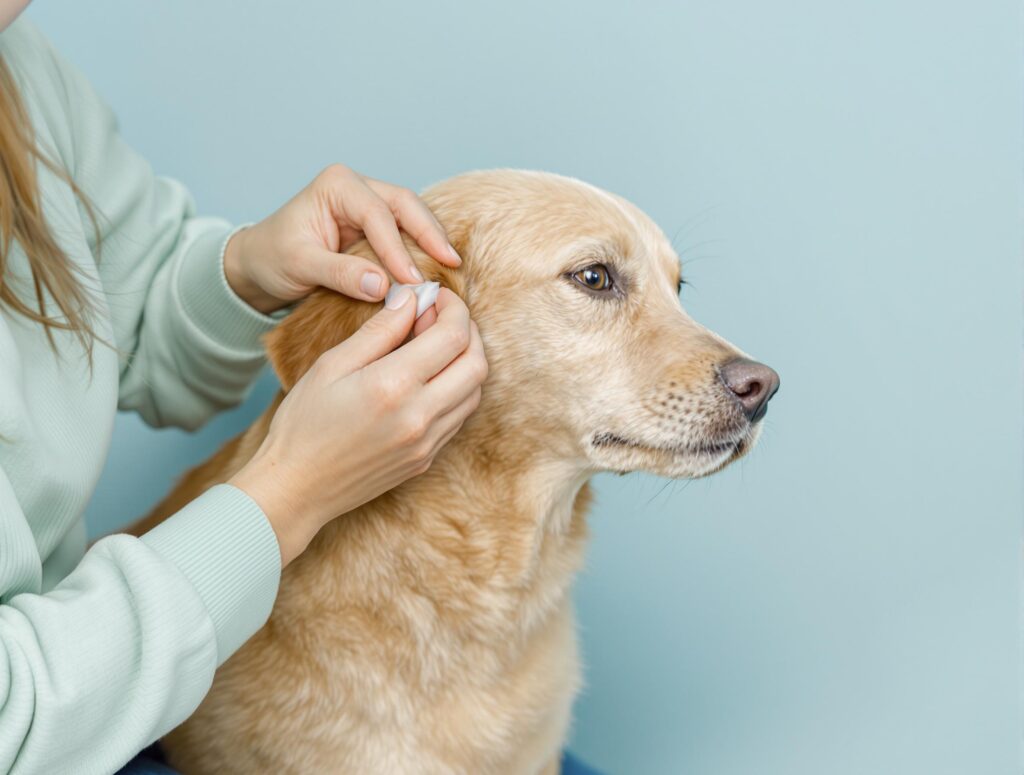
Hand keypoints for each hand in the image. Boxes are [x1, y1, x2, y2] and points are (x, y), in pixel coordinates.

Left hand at [223, 164, 460, 312]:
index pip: (377, 214)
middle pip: (405, 204)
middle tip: (451, 262)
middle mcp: (357, 187)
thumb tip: (383, 286)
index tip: (412, 281)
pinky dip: (423, 247)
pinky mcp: (376, 224)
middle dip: (429, 233)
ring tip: (451, 266)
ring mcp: (369, 202)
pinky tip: (438, 266)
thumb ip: (340, 274)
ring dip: (432, 239)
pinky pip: (406, 230)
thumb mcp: (300, 266)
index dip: (398, 248)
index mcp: (336, 185)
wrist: (260, 264)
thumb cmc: (273, 258)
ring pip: (411, 214)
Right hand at [229, 287, 486, 565]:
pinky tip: (431, 378)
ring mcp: (427, 443)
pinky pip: (459, 417)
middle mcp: (420, 417)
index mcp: (394, 386)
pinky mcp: (426, 459)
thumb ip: (378, 331)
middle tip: (442, 318)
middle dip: (468, 332)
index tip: (437, 296)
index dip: (453, 308)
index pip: (452, 336)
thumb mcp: (332, 366)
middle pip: (477, 364)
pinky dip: (457, 389)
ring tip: (436, 346)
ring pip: (474, 393)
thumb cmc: (304, 423)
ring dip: (466, 362)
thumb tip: (411, 300)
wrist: (297, 488)